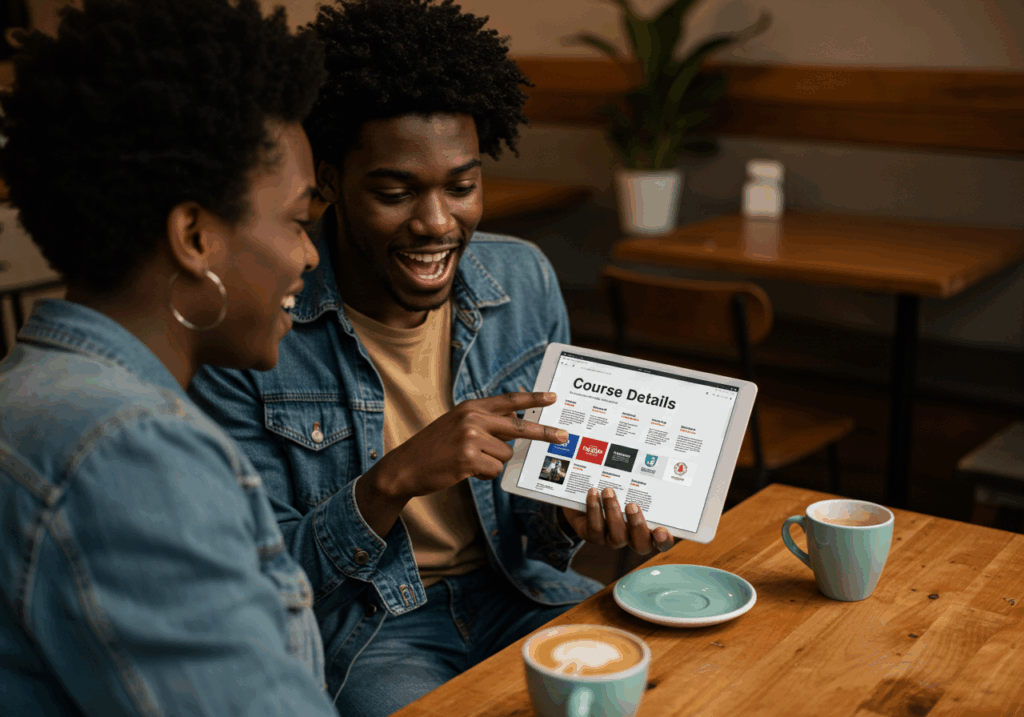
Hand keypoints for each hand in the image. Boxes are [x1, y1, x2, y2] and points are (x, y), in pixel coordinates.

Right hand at [375, 391, 567, 500]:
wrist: (406, 466)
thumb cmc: (435, 448)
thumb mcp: (457, 424)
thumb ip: (485, 422)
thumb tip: (516, 426)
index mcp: (471, 407)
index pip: (509, 400)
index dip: (532, 399)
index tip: (552, 397)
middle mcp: (472, 418)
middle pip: (519, 426)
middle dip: (543, 433)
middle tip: (563, 436)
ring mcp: (470, 438)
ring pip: (505, 454)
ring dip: (493, 463)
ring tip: (470, 461)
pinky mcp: (468, 458)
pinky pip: (494, 470)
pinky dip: (484, 474)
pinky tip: (466, 470)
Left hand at [561, 487, 674, 554]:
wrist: (581, 492)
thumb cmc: (615, 487)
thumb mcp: (630, 484)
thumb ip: (643, 481)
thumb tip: (659, 458)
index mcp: (647, 527)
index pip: (662, 542)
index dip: (664, 540)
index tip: (662, 530)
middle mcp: (631, 537)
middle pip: (641, 545)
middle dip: (637, 526)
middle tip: (632, 506)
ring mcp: (611, 539)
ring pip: (617, 537)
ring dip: (613, 512)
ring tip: (608, 491)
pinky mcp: (591, 535)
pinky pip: (594, 529)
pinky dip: (594, 509)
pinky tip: (593, 493)